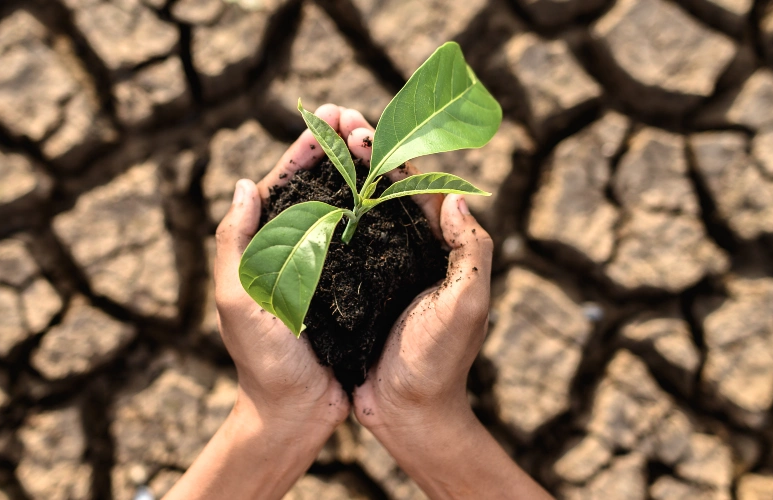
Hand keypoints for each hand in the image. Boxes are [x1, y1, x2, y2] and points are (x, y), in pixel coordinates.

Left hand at [166, 104, 350, 499]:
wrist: (296, 413)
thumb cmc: (263, 362)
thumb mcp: (239, 300)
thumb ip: (236, 244)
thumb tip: (246, 184)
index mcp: (263, 248)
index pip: (283, 185)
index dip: (305, 149)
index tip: (328, 117)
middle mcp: (295, 251)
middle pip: (316, 188)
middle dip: (336, 149)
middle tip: (359, 116)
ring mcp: (325, 268)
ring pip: (344, 208)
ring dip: (359, 172)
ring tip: (381, 141)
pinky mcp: (352, 287)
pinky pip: (366, 240)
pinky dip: (378, 212)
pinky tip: (398, 192)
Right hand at [339, 109, 551, 499]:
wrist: (409, 414)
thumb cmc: (440, 362)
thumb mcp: (467, 305)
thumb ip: (473, 252)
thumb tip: (458, 197)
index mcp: (440, 249)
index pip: (417, 187)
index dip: (389, 154)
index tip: (359, 129)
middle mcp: (411, 253)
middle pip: (386, 190)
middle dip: (362, 154)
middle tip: (333, 123)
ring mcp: (382, 270)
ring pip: (360, 212)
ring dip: (341, 177)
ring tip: (316, 148)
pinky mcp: (357, 291)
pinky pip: (340, 245)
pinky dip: (324, 218)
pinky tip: (300, 201)